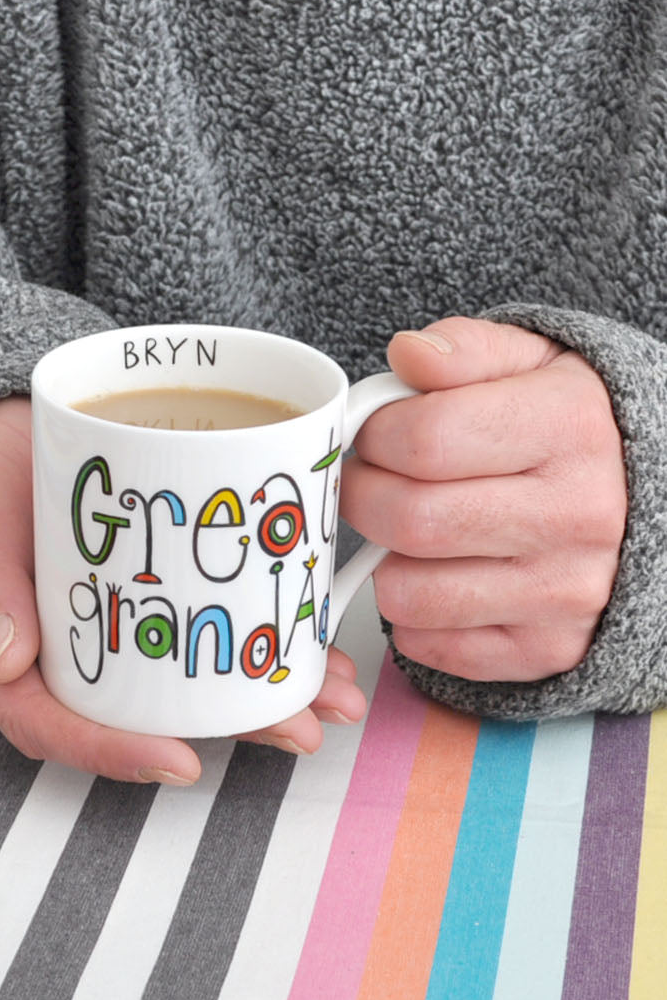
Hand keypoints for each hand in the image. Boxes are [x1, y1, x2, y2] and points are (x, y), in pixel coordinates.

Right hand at [0, 397, 366, 781]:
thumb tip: (2, 661)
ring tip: (329, 691)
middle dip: (224, 728)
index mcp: (3, 657)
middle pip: (136, 714)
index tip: (180, 759)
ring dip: (257, 694)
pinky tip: (306, 637)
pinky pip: (193, 632)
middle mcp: (57, 658)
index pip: (51, 722)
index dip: (114, 750)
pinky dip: (252, 641)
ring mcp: (104, 631)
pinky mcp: (141, 599)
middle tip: (297, 726)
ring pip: (179, 681)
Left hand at [341, 317, 626, 680]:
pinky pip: (431, 646)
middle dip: (362, 498)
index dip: (374, 436)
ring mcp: (567, 592)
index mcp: (570, 429)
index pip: (426, 439)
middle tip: (367, 483)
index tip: (373, 435)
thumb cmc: (572, 428)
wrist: (653, 500)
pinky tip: (438, 576)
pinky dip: (412, 617)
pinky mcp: (549, 649)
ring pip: (409, 593)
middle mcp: (577, 516)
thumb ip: (465, 350)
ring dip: (385, 562)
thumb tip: (408, 354)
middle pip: (410, 519)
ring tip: (408, 530)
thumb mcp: (534, 363)